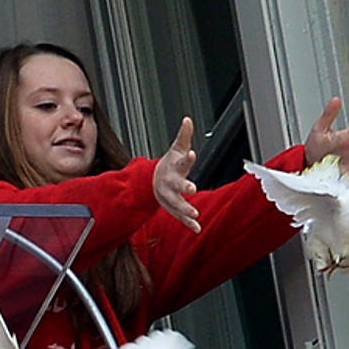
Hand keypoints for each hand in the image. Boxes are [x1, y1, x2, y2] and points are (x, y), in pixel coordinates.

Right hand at [154, 117, 199, 233]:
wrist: (151, 181)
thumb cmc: (169, 164)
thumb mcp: (176, 149)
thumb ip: (183, 136)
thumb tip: (188, 119)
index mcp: (173, 167)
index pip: (181, 161)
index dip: (186, 158)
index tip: (192, 153)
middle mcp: (170, 182)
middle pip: (176, 185)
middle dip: (183, 187)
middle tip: (192, 188)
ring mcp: (170, 196)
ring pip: (176, 204)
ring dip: (185, 209)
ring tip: (194, 214)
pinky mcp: (172, 207)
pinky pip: (180, 217)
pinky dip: (188, 223)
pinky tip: (197, 229)